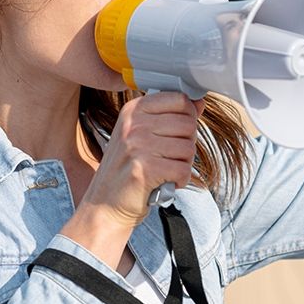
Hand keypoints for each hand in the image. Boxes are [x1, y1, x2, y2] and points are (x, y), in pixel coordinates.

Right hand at [78, 93, 203, 228]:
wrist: (105, 204)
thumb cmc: (126, 170)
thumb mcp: (142, 135)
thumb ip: (169, 116)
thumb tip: (199, 103)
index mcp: (133, 110)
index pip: (179, 99)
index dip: (188, 116)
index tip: (179, 131)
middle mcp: (134, 124)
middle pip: (188, 124)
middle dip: (186, 144)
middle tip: (170, 156)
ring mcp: (138, 145)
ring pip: (188, 148)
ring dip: (183, 164)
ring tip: (165, 169)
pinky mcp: (145, 169)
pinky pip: (183, 170)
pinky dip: (179, 180)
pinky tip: (165, 181)